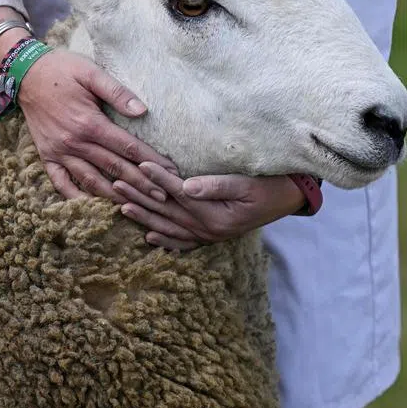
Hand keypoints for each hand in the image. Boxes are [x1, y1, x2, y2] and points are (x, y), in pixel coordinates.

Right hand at [18, 50, 177, 201]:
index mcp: (89, 123)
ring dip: (116, 196)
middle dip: (141, 184)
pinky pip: (61, 183)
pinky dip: (76, 198)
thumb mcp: (91, 72)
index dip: (151, 161)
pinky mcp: (46, 156)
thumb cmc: (62, 69)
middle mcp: (75, 142)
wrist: (26, 73)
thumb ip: (117, 92)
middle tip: (163, 197)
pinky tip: (93, 206)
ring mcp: (59, 152)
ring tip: (137, 207)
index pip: (128, 147)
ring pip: (91, 181)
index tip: (170, 172)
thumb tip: (143, 111)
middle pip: (115, 169)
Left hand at [113, 163, 306, 250]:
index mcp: (215, 216)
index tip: (140, 165)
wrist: (290, 199)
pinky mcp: (214, 235)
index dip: (158, 178)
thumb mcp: (246, 183)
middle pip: (167, 212)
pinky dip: (166, 240)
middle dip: (141, 198)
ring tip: (122, 206)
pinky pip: (184, 242)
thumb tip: (185, 186)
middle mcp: (208, 230)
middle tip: (116, 184)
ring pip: (170, 227)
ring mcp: (210, 236)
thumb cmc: (270, 186)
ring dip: (145, 217)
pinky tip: (150, 236)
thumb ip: (215, 185)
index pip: (179, 193)